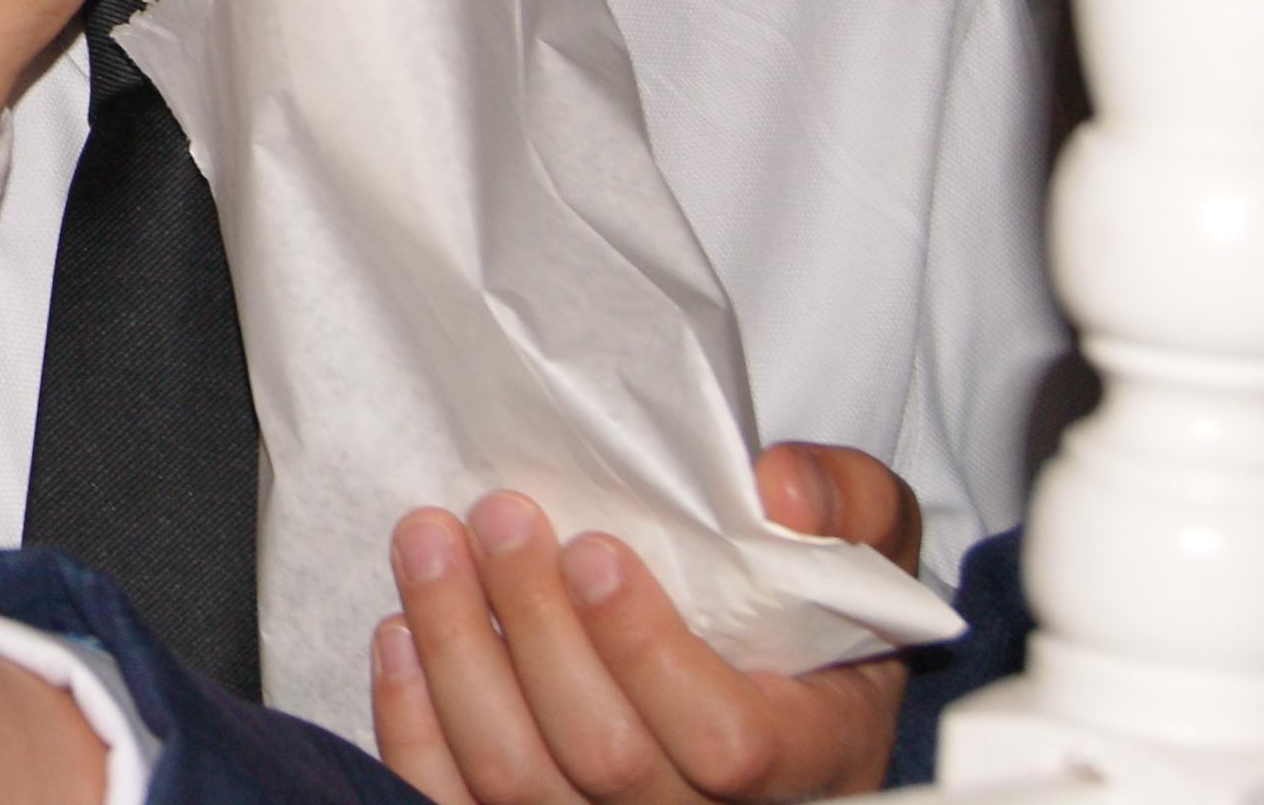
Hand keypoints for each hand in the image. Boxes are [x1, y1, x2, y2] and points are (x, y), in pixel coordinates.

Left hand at [373, 445, 923, 804]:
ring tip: (429, 542)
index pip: (726, 743)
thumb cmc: (810, 615)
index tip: (592, 550)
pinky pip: (450, 800)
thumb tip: (781, 489)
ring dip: (456, 649)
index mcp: (808, 758)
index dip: (645, 648)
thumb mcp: (863, 544)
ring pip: (513, 779)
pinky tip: (400, 635)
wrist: (767, 682)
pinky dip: (413, 720)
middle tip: (498, 516)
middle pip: (601, 755)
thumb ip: (846, 501)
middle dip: (533, 622)